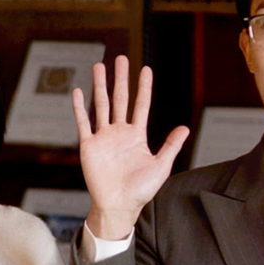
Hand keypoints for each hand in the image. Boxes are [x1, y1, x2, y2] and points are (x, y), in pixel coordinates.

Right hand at [73, 56, 188, 239]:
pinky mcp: (89, 146)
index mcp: (137, 136)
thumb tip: (185, 127)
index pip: (141, 105)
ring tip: (99, 66)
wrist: (118, 205)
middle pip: (120, 99)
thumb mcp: (161, 166)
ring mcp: (103, 138)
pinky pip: (84, 122)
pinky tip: (78, 92)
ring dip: (100, 86)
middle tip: (120, 59)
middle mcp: (119, 133)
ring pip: (101, 105)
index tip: (145, 69)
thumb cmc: (141, 190)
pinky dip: (80, 107)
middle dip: (120, 78)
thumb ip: (171, 145)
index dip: (143, 87)